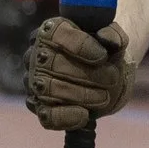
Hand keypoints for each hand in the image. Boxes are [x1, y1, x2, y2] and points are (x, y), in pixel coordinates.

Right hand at [24, 17, 133, 131]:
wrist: (104, 76)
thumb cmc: (104, 53)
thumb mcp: (112, 41)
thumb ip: (113, 35)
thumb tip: (108, 39)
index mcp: (51, 30)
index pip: (56, 34)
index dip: (80, 46)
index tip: (103, 56)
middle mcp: (36, 54)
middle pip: (53, 64)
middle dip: (87, 74)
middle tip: (112, 78)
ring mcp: (35, 81)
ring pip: (48, 90)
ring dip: (81, 96)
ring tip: (104, 97)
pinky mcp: (39, 106)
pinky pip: (46, 115)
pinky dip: (66, 117)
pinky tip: (84, 115)